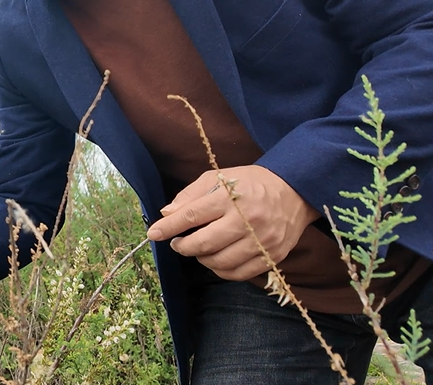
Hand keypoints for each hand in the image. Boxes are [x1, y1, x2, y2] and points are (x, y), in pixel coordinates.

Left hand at [145, 165, 318, 279]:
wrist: (295, 191)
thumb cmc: (250, 183)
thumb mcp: (219, 176)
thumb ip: (191, 195)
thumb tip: (168, 214)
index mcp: (231, 197)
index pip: (192, 215)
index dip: (169, 227)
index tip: (153, 234)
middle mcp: (247, 221)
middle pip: (204, 243)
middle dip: (183, 246)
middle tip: (177, 243)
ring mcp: (262, 241)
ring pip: (220, 261)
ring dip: (201, 259)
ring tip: (197, 249)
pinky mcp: (272, 256)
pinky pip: (238, 273)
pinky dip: (221, 270)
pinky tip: (215, 260)